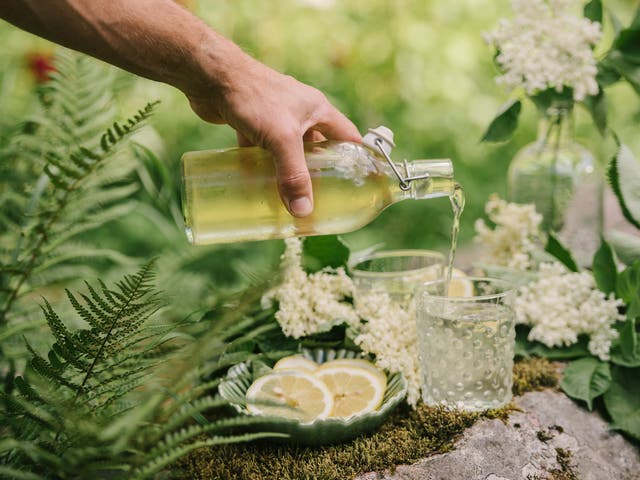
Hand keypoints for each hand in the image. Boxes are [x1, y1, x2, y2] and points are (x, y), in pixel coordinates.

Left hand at [186, 53, 361, 216]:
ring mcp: (275, 118)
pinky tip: (259, 186)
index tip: (363, 182)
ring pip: (288, 152)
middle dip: (319, 173)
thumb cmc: (254, 97)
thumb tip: (302, 211)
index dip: (358, 158)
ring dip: (288, 173)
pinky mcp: (252, 124)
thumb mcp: (282, 138)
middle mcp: (300, 113)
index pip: (347, 136)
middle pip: (317, 148)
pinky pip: (263, 151)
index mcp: (317, 110)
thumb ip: (293, 175)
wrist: (211, 75)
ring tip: (292, 200)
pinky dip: (262, 167)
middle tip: (323, 200)